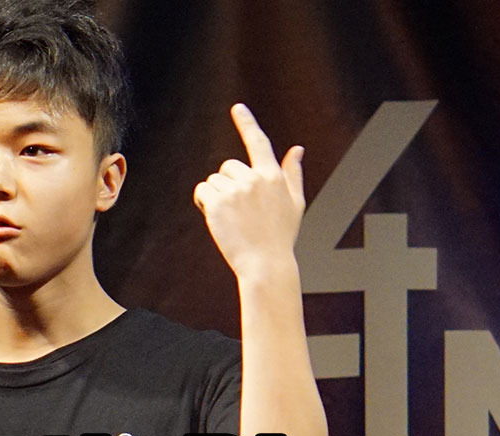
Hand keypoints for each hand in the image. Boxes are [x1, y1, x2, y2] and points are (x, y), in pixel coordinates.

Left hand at [193, 104, 304, 278]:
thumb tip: (297, 149)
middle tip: (239, 210)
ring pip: (214, 180)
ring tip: (231, 218)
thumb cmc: (280, 236)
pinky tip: (217, 218)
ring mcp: (234, 190)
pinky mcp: (217, 203)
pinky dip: (204, 202)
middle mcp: (254, 179)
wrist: (265, 263)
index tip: (237, 108)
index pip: (258, 143)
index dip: (247, 123)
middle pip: (229, 166)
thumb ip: (293, 173)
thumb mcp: (295, 203)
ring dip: (217, 196)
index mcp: (273, 176)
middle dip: (229, 183)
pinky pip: (203, 191)